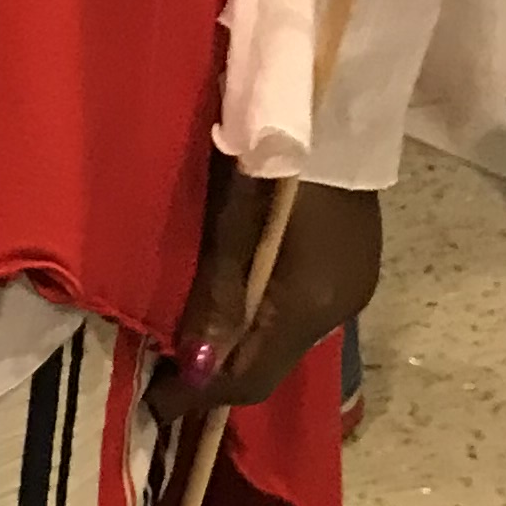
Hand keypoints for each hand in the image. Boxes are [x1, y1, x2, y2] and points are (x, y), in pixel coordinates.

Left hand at [155, 170, 379, 419]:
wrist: (337, 100)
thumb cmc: (269, 158)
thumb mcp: (230, 225)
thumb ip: (215, 299)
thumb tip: (195, 369)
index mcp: (310, 306)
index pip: (251, 379)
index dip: (199, 396)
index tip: (153, 404)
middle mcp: (340, 307)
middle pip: (273, 362)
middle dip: (218, 372)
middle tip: (165, 368)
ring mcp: (353, 284)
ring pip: (288, 336)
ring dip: (242, 342)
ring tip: (194, 333)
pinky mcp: (353, 261)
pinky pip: (302, 309)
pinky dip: (265, 316)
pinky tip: (238, 297)